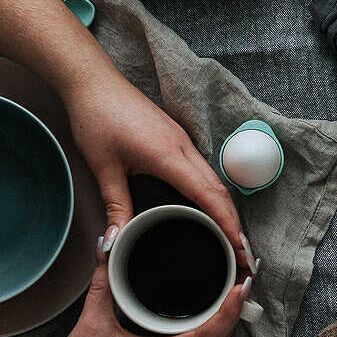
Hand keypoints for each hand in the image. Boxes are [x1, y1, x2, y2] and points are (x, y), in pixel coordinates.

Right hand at [43, 249, 250, 336]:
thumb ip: (103, 282)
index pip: (209, 335)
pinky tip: (211, 313)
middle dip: (234, 310)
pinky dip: (211, 331)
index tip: (241, 285)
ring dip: (225, 321)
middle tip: (243, 278)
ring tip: (233, 291)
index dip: (229, 310)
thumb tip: (109, 245)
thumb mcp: (91, 322)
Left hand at [63, 70, 253, 267]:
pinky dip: (213, 193)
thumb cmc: (97, 117)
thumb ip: (116, 206)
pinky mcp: (177, 139)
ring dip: (226, 208)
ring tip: (231, 237)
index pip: (208, 196)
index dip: (227, 224)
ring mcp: (183, 141)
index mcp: (168, 155)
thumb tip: (118, 241)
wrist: (94, 82)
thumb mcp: (103, 167)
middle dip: (234, 223)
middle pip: (220, 190)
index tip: (239, 249)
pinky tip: (210, 208)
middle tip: (242, 254)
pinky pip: (204, 170)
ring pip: (214, 179)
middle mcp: (183, 147)